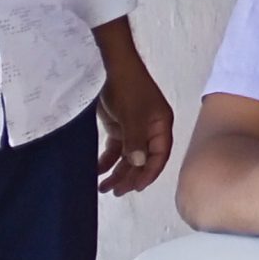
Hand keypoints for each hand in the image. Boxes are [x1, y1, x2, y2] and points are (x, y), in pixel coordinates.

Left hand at [96, 34, 175, 196]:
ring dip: (117, 172)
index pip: (158, 156)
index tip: (135, 188)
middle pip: (142, 160)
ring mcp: (135, 130)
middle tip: (114, 192)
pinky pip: (115, 149)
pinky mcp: (120, 127)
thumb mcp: (133, 115)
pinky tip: (97, 171)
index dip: (149, 173)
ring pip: (128, 157)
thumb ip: (135, 140)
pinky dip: (107, 160)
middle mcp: (150, 131)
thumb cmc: (130, 88)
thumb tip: (138, 164)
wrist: (115, 67)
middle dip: (129, 176)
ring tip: (103, 188)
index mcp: (161, 127)